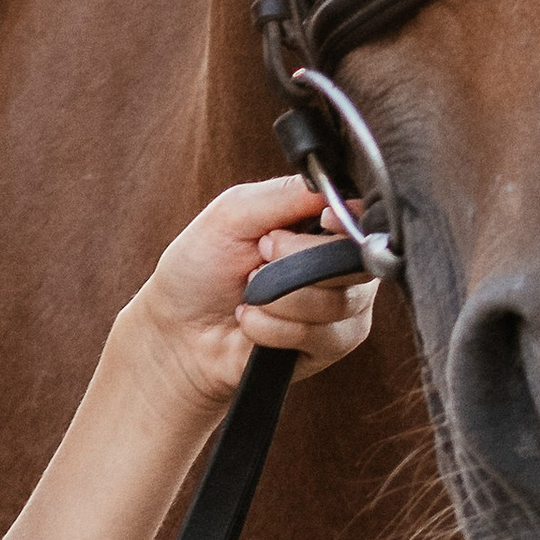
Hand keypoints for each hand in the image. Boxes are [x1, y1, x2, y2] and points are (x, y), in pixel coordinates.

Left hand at [134, 174, 378, 414]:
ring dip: (278, 298)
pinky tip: (251, 323)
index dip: (347, 222)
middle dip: (297, 262)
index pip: (362, 219)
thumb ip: (287, 194)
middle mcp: (341, 265)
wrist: (177, 330)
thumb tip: (336, 192)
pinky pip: (320, 335)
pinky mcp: (331, 347)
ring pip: (337, 302)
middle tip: (259, 257)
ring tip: (249, 295)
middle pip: (355, 262)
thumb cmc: (202, 266)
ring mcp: (342, 308)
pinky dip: (273, 328)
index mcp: (323, 226)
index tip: (322, 221)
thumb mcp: (234, 212)